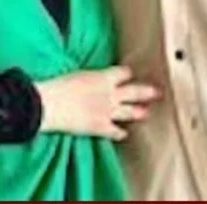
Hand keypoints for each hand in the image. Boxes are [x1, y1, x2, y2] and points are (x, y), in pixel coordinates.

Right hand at [35, 66, 159, 140]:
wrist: (50, 104)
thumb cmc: (57, 86)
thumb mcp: (75, 74)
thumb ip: (88, 78)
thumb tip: (86, 78)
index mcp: (103, 77)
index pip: (123, 73)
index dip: (127, 73)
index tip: (130, 74)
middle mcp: (110, 93)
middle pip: (134, 91)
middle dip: (146, 91)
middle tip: (157, 92)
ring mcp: (107, 111)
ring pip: (128, 111)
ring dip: (137, 112)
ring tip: (145, 112)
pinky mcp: (100, 127)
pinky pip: (115, 131)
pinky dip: (119, 133)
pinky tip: (123, 134)